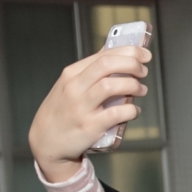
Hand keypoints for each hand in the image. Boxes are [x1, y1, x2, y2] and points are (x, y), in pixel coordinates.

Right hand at [27, 44, 151, 182]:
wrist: (46, 141)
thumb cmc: (62, 111)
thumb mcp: (69, 85)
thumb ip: (91, 69)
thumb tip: (112, 50)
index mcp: (72, 74)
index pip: (103, 55)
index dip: (129, 52)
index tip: (144, 55)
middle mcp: (75, 87)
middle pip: (107, 65)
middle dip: (132, 64)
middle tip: (143, 72)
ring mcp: (81, 107)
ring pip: (111, 86)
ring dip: (133, 86)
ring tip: (141, 90)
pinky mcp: (90, 126)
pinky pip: (116, 114)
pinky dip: (131, 110)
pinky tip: (134, 111)